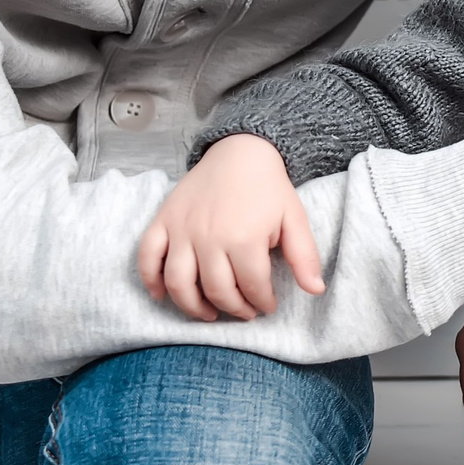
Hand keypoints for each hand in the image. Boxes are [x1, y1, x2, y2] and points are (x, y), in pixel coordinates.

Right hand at [135, 134, 326, 321]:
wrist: (240, 150)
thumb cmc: (268, 187)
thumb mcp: (295, 219)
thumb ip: (304, 257)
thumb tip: (316, 290)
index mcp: (244, 238)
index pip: (253, 287)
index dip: (263, 303)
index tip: (268, 306)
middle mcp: (209, 237)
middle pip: (217, 291)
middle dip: (234, 309)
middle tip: (245, 312)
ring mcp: (182, 229)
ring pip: (179, 283)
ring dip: (192, 307)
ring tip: (209, 314)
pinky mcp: (163, 220)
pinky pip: (147, 256)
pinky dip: (150, 280)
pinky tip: (161, 295)